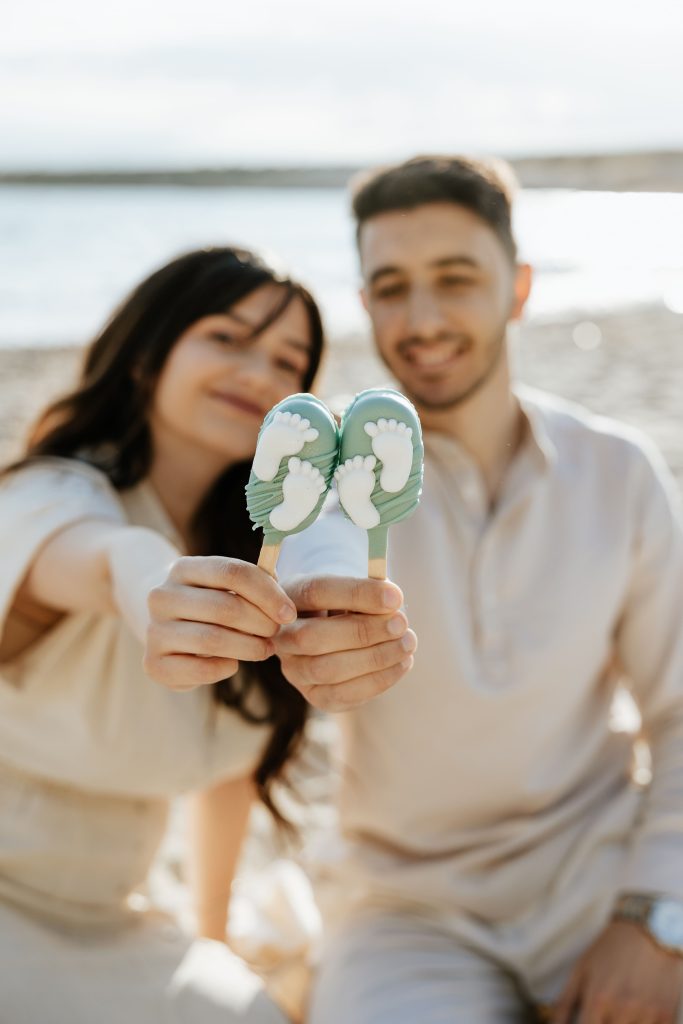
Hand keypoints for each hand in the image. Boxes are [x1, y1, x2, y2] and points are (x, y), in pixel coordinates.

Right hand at [143, 556, 296, 690]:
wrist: (170, 631)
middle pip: (224, 607)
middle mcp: (162, 596)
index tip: (289, 613)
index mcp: (182, 568)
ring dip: (248, 648)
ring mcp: (154, 630)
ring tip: (264, 650)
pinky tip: (233, 663)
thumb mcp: (229, 587)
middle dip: (260, 623)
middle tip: (276, 633)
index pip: (232, 572)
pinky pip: (200, 670)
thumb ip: (257, 584)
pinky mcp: (154, 663)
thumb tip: (284, 602)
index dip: (267, 593)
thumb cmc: (212, 605)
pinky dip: (225, 668)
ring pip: (213, 640)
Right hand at [274, 574, 416, 711]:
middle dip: (363, 631)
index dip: (357, 594)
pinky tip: (402, 663)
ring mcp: (294, 670)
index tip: (394, 597)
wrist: (334, 634)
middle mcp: (282, 637)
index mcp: (290, 597)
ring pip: (327, 669)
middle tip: (401, 623)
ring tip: (407, 643)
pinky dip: (378, 680)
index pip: (317, 592)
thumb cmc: (345, 606)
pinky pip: (344, 695)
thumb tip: (392, 601)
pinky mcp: (315, 696)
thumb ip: (368, 592)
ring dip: (375, 658)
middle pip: (313, 636)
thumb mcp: (353, 590)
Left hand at [554, 920, 682, 1022]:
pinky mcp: (667, 1016)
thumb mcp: (581, 970)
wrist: (650, 930)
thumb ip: (564, 1003)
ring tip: (622, 1007)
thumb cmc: (611, 948)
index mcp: (598, 1000)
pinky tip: (639, 1010)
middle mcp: (622, 1011)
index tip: (587, 1020)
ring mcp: (647, 1015)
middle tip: (603, 1011)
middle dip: (603, 1023)